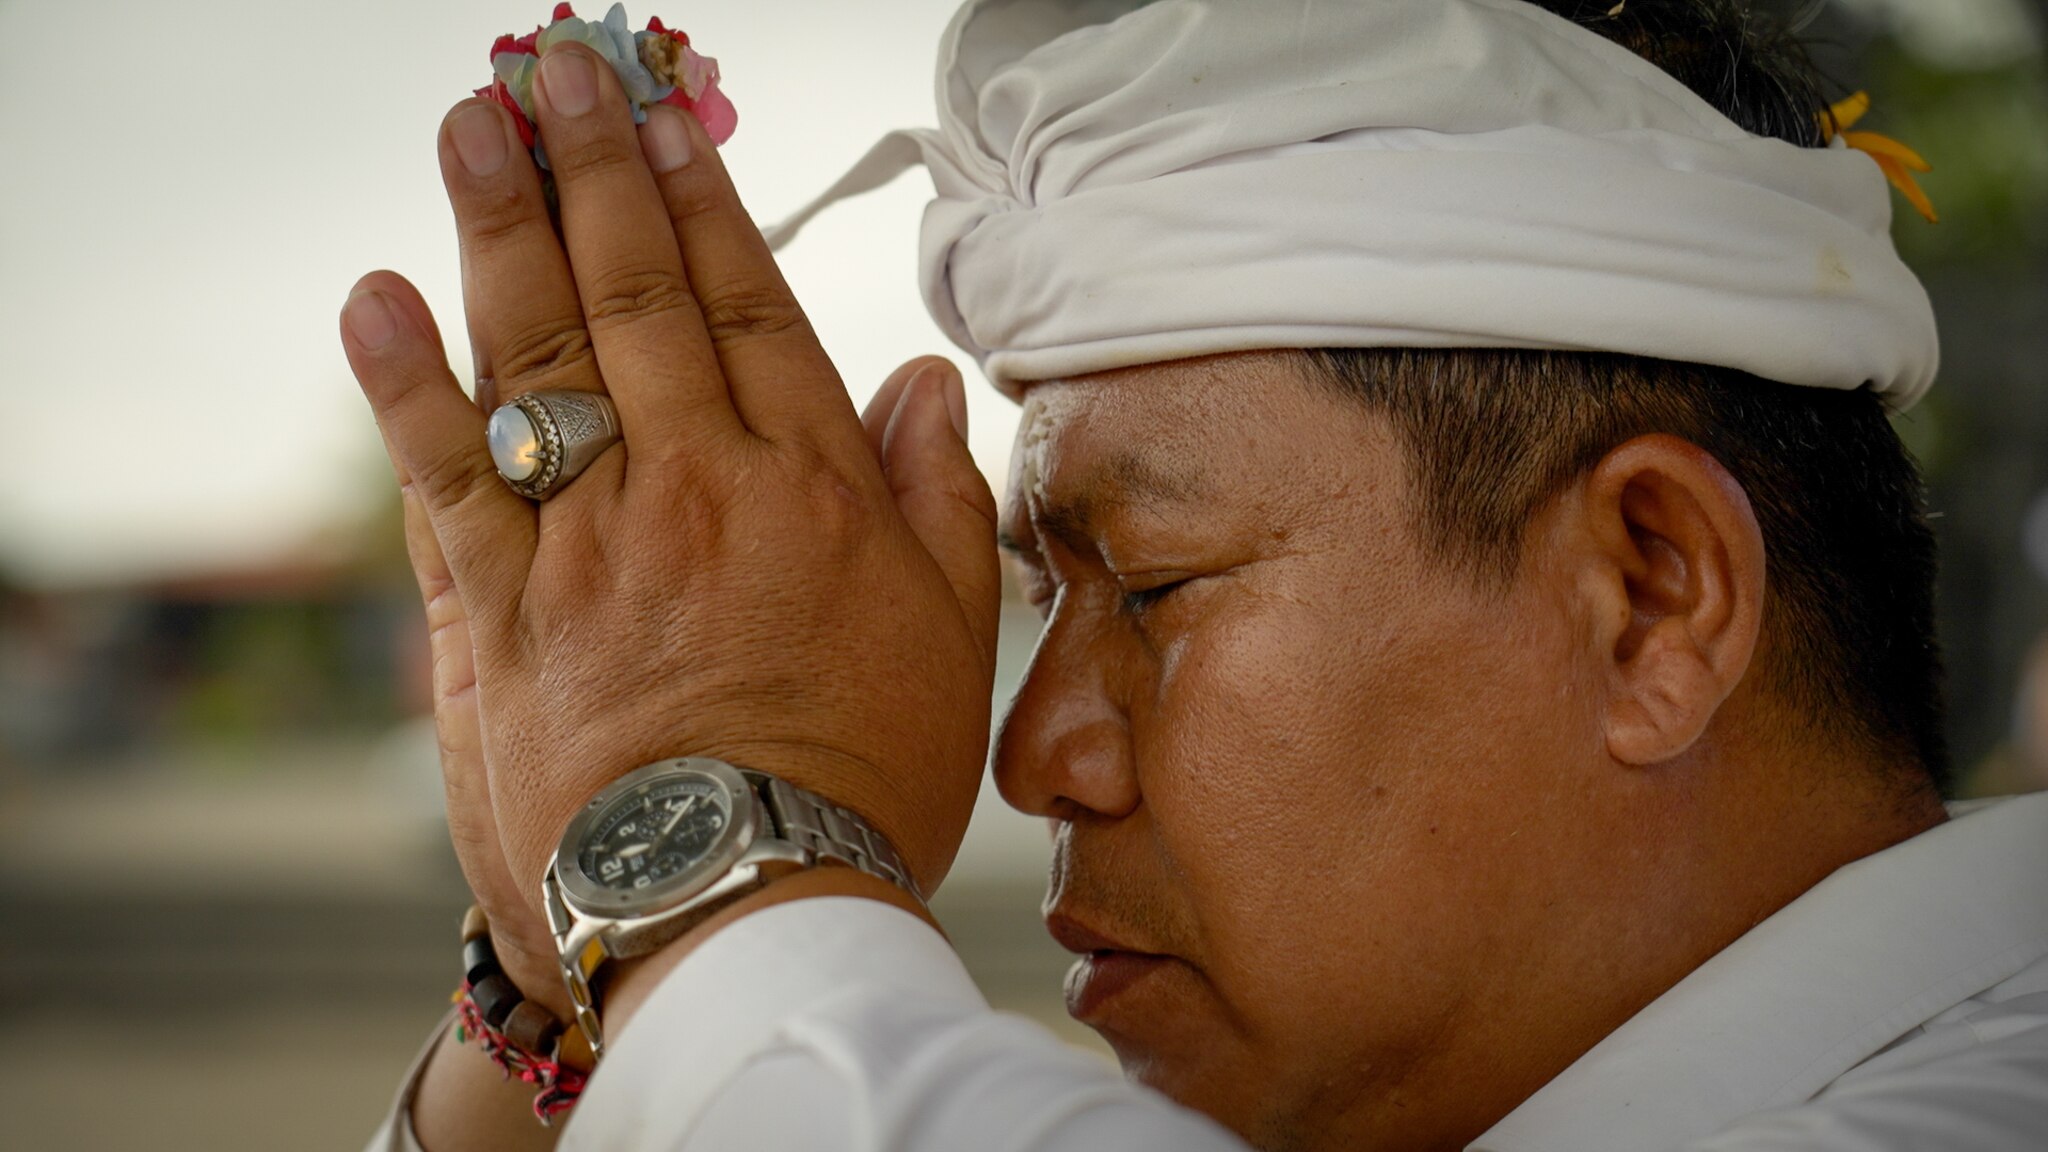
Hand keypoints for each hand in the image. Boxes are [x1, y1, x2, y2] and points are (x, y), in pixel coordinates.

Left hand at [340, 42, 1000, 1005]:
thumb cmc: (862, 778)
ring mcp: (591, 541)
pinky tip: (374, 296)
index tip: (666, 117)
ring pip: (540, 355)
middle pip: (636, 297)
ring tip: (476, 127)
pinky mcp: (503, 610)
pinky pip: (444, 477)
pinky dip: (404, 383)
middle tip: (557, 68)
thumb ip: (938, 495)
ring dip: (502, 228)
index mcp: (808, 487)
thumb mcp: (950, 634)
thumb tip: (924, 381)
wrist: (745, 905)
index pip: (747, 307)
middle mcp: (695, 485)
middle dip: (594, 168)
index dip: (702, 201)